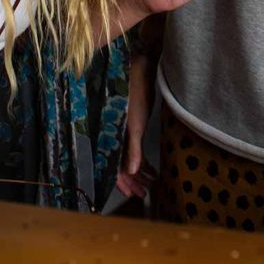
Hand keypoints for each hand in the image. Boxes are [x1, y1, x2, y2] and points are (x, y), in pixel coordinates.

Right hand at [116, 54, 156, 198]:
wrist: (137, 69)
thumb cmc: (134, 93)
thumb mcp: (135, 122)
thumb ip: (133, 147)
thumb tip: (133, 171)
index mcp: (112, 136)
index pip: (115, 165)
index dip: (123, 182)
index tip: (133, 194)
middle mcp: (115, 136)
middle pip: (122, 164)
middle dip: (133, 180)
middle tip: (144, 192)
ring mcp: (124, 130)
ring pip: (129, 156)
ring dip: (139, 171)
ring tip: (151, 182)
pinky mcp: (132, 124)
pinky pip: (135, 146)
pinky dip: (143, 158)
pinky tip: (151, 166)